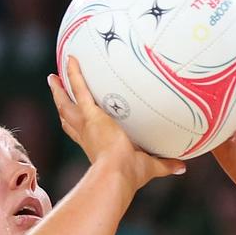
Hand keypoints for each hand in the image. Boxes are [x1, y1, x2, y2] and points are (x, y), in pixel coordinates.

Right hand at [48, 56, 184, 191]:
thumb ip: (165, 165)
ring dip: (59, 90)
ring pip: (67, 105)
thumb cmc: (130, 176)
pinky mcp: (91, 115)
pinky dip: (75, 74)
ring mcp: (86, 124)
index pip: (82, 135)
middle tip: (55, 90)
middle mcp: (87, 136)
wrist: (117, 174)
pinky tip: (72, 58)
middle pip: (69, 118)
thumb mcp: (149, 167)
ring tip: (52, 78)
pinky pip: (80, 89)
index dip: (76, 127)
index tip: (75, 120)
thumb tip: (182, 167)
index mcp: (96, 148)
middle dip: (62, 104)